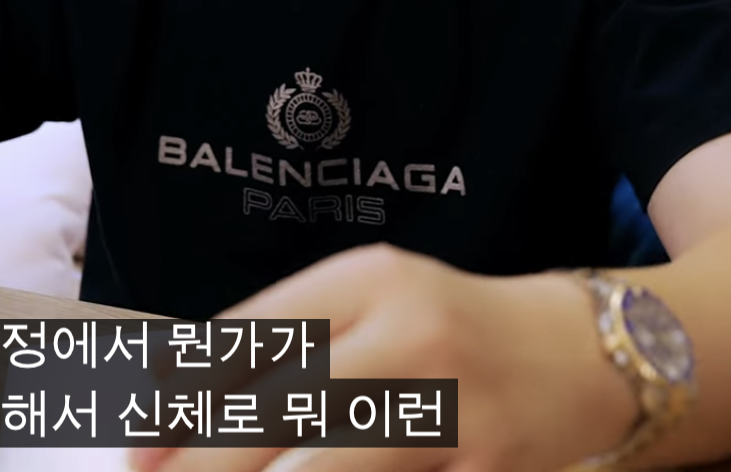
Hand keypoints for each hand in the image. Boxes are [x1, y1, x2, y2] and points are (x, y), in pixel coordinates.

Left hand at [129, 244, 636, 471]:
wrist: (594, 353)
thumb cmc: (458, 330)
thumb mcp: (378, 300)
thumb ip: (292, 335)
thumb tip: (178, 393)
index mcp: (373, 277)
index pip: (256, 332)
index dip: (184, 392)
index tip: (135, 439)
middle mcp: (413, 331)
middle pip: (282, 404)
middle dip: (205, 458)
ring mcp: (457, 403)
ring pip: (327, 463)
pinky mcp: (492, 466)